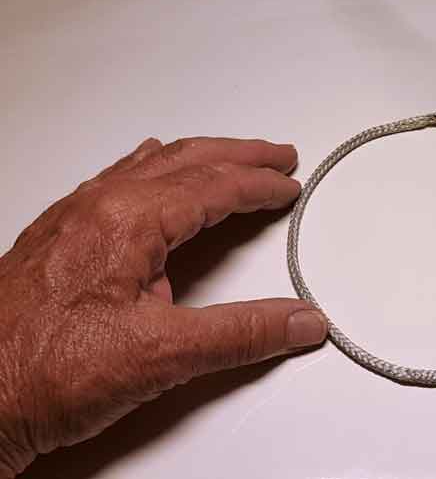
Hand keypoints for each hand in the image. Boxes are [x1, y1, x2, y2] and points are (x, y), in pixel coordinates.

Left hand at [0, 138, 327, 475]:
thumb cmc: (43, 372)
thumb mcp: (163, 355)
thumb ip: (241, 334)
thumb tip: (298, 320)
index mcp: (127, 220)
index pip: (214, 188)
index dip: (259, 185)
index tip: (288, 185)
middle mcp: (97, 207)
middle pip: (186, 161)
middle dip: (240, 155)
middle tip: (277, 155)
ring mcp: (72, 219)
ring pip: (151, 166)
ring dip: (201, 160)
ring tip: (231, 160)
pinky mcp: (57, 238)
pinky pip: (118, 182)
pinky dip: (156, 172)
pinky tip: (155, 178)